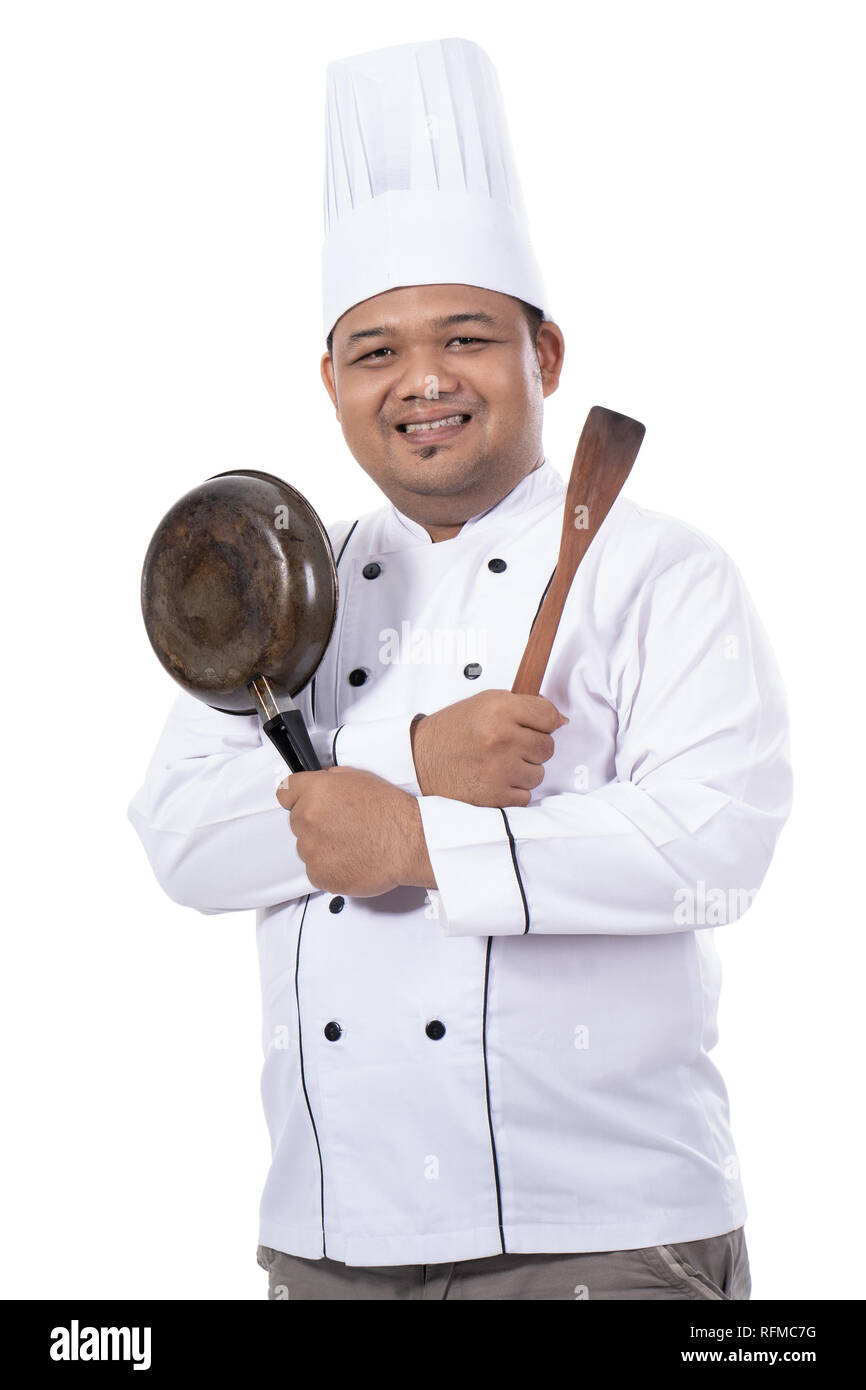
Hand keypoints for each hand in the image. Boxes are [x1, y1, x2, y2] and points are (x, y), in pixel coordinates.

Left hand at [276, 766, 435, 895]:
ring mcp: (312, 848)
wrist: (409, 843)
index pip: (285, 791)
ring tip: (351, 845)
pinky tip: (351, 860)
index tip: (301, 803)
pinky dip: (330, 869)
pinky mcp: (319, 874)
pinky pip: (315, 871)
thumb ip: (331, 781)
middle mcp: (308, 817)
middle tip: (342, 827)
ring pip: (306, 848)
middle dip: (315, 824)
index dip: (296, 798)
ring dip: (322, 848)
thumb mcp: (361, 778)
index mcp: (316, 791)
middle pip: (297, 821)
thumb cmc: (392, 813)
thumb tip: (321, 785)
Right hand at [410, 689, 567, 806]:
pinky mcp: (495, 796)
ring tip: (499, 764)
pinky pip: (526, 796)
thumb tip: (562, 721)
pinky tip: (494, 780)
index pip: (549, 716)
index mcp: (499, 709)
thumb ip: (525, 707)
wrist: (419, 760)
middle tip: (509, 747)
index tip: (535, 727)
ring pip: (539, 774)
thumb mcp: (485, 703)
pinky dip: (513, 791)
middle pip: (547, 748)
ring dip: (523, 771)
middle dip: (533, 748)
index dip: (544, 722)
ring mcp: (499, 770)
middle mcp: (501, 738)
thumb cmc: (454, 731)